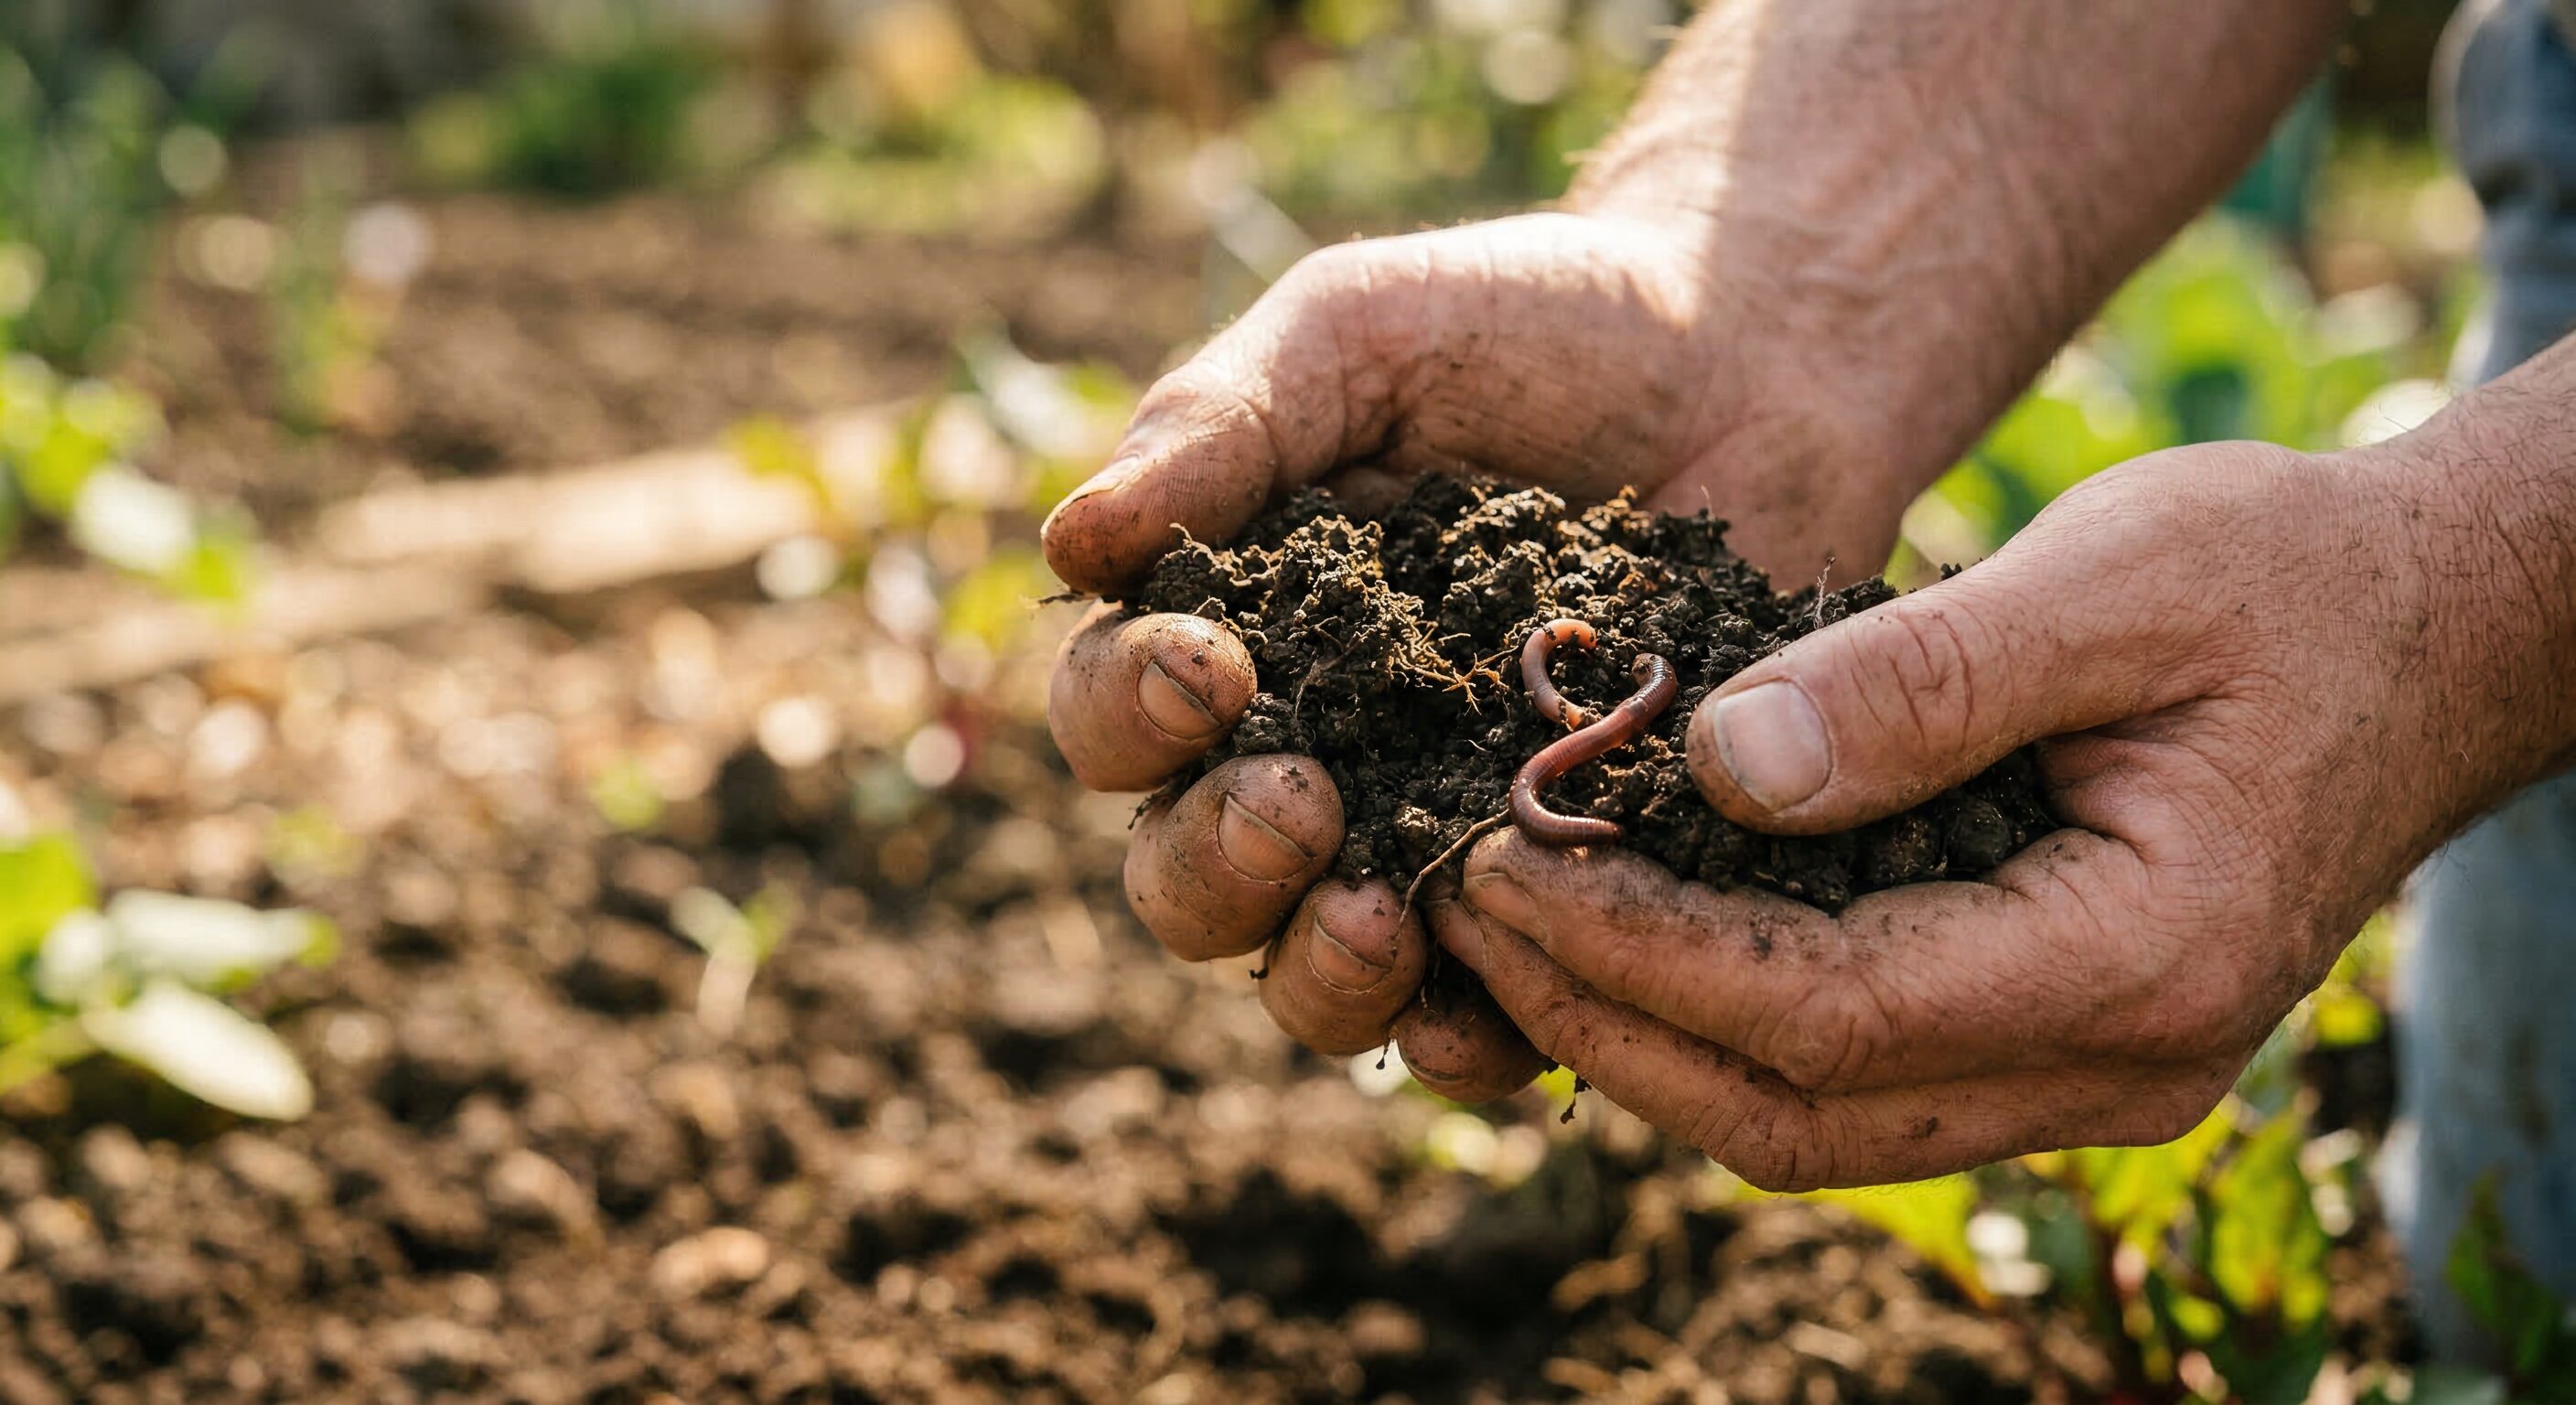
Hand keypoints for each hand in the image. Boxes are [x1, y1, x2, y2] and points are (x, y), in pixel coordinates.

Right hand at [1043, 210, 1932, 1096]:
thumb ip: (1220, 426)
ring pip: (1310, 969)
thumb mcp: (1359, 335)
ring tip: (1377, 918)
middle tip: (1294, 802)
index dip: (1132, 712)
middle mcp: (1306, 754)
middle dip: (1219, 860)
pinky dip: (1472, 1030)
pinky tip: (1488, 1008)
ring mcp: (1428, 833)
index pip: (1117, 716)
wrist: (1755, 352)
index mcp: (1229, 633)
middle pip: (1189, 876)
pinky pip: (1487, 1007)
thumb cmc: (1530, 325)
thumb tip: (1070, 542)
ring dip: (1320, 969)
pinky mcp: (1559, 889)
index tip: (1206, 670)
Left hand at [1441, 439, 2537, 1187]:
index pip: (1829, 1012)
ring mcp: (2089, 1072)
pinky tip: (1623, 928)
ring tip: (1505, 920)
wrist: (2434, 629)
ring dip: (1646, 1037)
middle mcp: (2114, 1064)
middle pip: (1797, 1112)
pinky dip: (1723, 1020)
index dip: (1642, 951)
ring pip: (1814, 1121)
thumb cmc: (2288, 578)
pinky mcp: (2052, 1035)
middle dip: (1607, 1021)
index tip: (1499, 861)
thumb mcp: (2120, 576)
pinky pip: (1855, 1072)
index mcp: (2138, 961)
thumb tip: (1717, 766)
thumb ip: (1927, 679)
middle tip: (1457, 907)